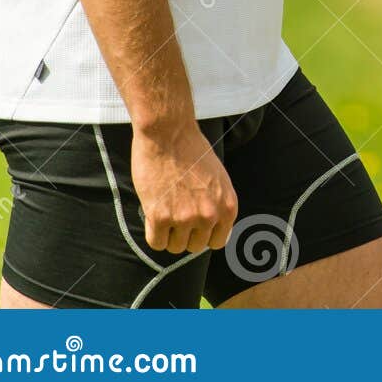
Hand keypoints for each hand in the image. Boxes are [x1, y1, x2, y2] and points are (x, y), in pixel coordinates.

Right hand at [130, 123, 237, 254]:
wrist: (169, 134)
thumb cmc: (192, 151)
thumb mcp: (218, 179)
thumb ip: (217, 204)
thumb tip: (213, 228)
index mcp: (228, 206)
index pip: (218, 241)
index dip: (204, 235)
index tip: (194, 226)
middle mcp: (209, 215)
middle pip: (195, 247)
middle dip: (185, 235)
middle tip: (176, 215)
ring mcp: (184, 218)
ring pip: (175, 247)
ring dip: (168, 234)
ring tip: (165, 211)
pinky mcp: (159, 217)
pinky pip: (156, 243)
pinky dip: (153, 234)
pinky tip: (153, 216)